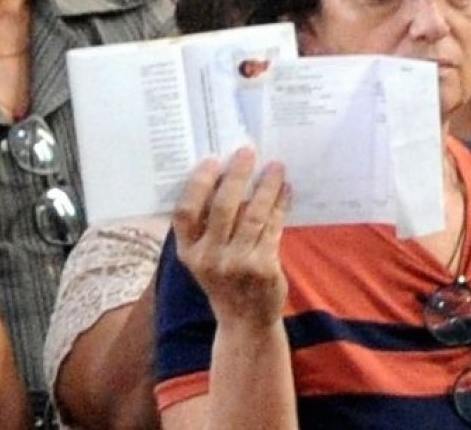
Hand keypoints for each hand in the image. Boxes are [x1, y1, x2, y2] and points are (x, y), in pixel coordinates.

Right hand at [172, 149, 291, 327]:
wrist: (244, 319)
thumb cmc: (223, 279)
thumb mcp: (204, 257)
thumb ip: (208, 227)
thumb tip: (224, 177)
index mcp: (188, 252)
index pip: (184, 214)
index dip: (198, 185)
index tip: (212, 160)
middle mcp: (208, 258)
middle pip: (222, 208)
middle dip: (237, 176)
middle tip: (248, 152)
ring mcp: (236, 263)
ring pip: (253, 214)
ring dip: (266, 186)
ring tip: (276, 165)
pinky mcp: (263, 266)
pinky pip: (274, 227)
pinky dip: (280, 204)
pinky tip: (286, 189)